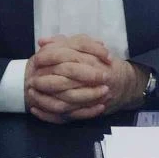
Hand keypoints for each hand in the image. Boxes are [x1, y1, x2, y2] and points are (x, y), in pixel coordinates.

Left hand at [25, 35, 149, 122]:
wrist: (127, 84)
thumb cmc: (103, 63)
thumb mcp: (86, 47)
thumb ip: (63, 43)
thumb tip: (42, 41)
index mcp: (92, 58)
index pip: (67, 56)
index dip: (50, 58)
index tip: (36, 60)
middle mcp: (94, 77)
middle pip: (66, 79)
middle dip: (46, 80)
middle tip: (32, 80)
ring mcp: (93, 96)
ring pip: (66, 101)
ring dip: (46, 99)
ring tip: (31, 95)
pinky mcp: (90, 110)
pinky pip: (68, 115)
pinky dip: (50, 114)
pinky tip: (36, 110)